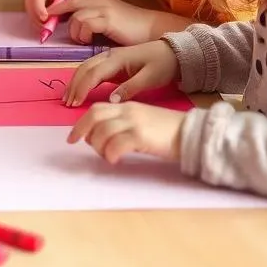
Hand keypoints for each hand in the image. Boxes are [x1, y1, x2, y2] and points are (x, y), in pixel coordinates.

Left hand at [47, 0, 160, 45]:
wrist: (153, 30)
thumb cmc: (130, 31)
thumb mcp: (107, 22)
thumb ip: (90, 22)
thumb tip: (73, 31)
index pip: (69, 0)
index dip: (57, 9)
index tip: (48, 21)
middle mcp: (98, 0)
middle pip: (68, 5)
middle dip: (58, 17)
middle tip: (53, 31)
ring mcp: (103, 8)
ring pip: (75, 18)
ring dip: (76, 32)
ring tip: (84, 41)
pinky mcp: (108, 19)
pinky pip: (85, 24)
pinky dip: (83, 34)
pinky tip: (90, 42)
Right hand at [63, 39, 178, 106]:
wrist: (174, 52)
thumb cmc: (163, 64)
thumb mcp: (150, 78)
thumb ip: (129, 88)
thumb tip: (110, 100)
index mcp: (117, 58)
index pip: (93, 73)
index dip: (82, 88)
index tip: (75, 103)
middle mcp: (109, 55)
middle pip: (84, 68)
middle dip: (74, 85)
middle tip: (67, 103)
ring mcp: (110, 57)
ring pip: (85, 67)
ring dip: (75, 81)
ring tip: (69, 97)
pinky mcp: (112, 62)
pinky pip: (92, 69)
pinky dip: (83, 79)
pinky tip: (80, 89)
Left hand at [67, 101, 184, 163]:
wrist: (192, 133)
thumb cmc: (167, 131)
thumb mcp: (142, 121)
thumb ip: (123, 124)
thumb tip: (103, 137)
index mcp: (127, 106)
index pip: (97, 109)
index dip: (82, 122)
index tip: (74, 136)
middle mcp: (128, 111)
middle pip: (95, 116)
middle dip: (82, 130)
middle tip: (78, 144)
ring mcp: (134, 122)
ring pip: (103, 131)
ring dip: (98, 146)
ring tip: (106, 155)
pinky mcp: (141, 136)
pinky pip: (116, 144)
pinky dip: (110, 153)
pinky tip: (114, 160)